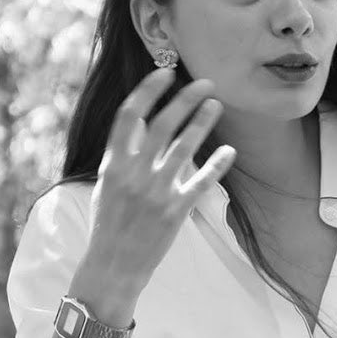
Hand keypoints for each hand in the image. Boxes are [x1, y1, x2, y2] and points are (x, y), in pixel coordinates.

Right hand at [84, 68, 235, 300]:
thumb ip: (123, 152)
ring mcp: (155, 192)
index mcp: (113, 163)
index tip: (165, 73)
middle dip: (185, 99)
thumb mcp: (107, 183)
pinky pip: (201, 181)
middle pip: (162, 125)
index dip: (148, 91)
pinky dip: (217, 163)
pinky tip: (229, 150)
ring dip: (203, 122)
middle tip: (206, 83)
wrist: (113, 264)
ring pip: (184, 147)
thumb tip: (140, 120)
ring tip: (216, 105)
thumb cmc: (110, 223)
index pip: (129, 116)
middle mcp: (133, 173)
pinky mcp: (175, 210)